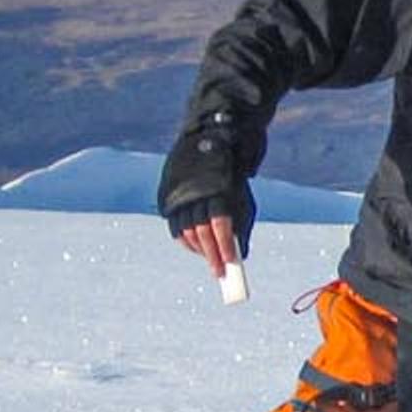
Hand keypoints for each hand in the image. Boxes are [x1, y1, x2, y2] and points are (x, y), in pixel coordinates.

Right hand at [159, 113, 253, 260]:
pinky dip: (185, 240)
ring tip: (211, 261)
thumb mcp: (243, 197)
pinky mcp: (168, 195)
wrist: (211, 139)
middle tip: (219, 272)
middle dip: (212, 255)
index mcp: (218, 189)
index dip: (225, 246)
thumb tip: (241, 256)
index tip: (230, 264)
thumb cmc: (233, 175)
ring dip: (198, 249)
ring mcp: (180, 193)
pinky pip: (175, 226)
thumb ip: (242, 225)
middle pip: (202, 232)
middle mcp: (196, 192)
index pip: (220, 224)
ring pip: (186, 230)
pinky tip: (194, 248)